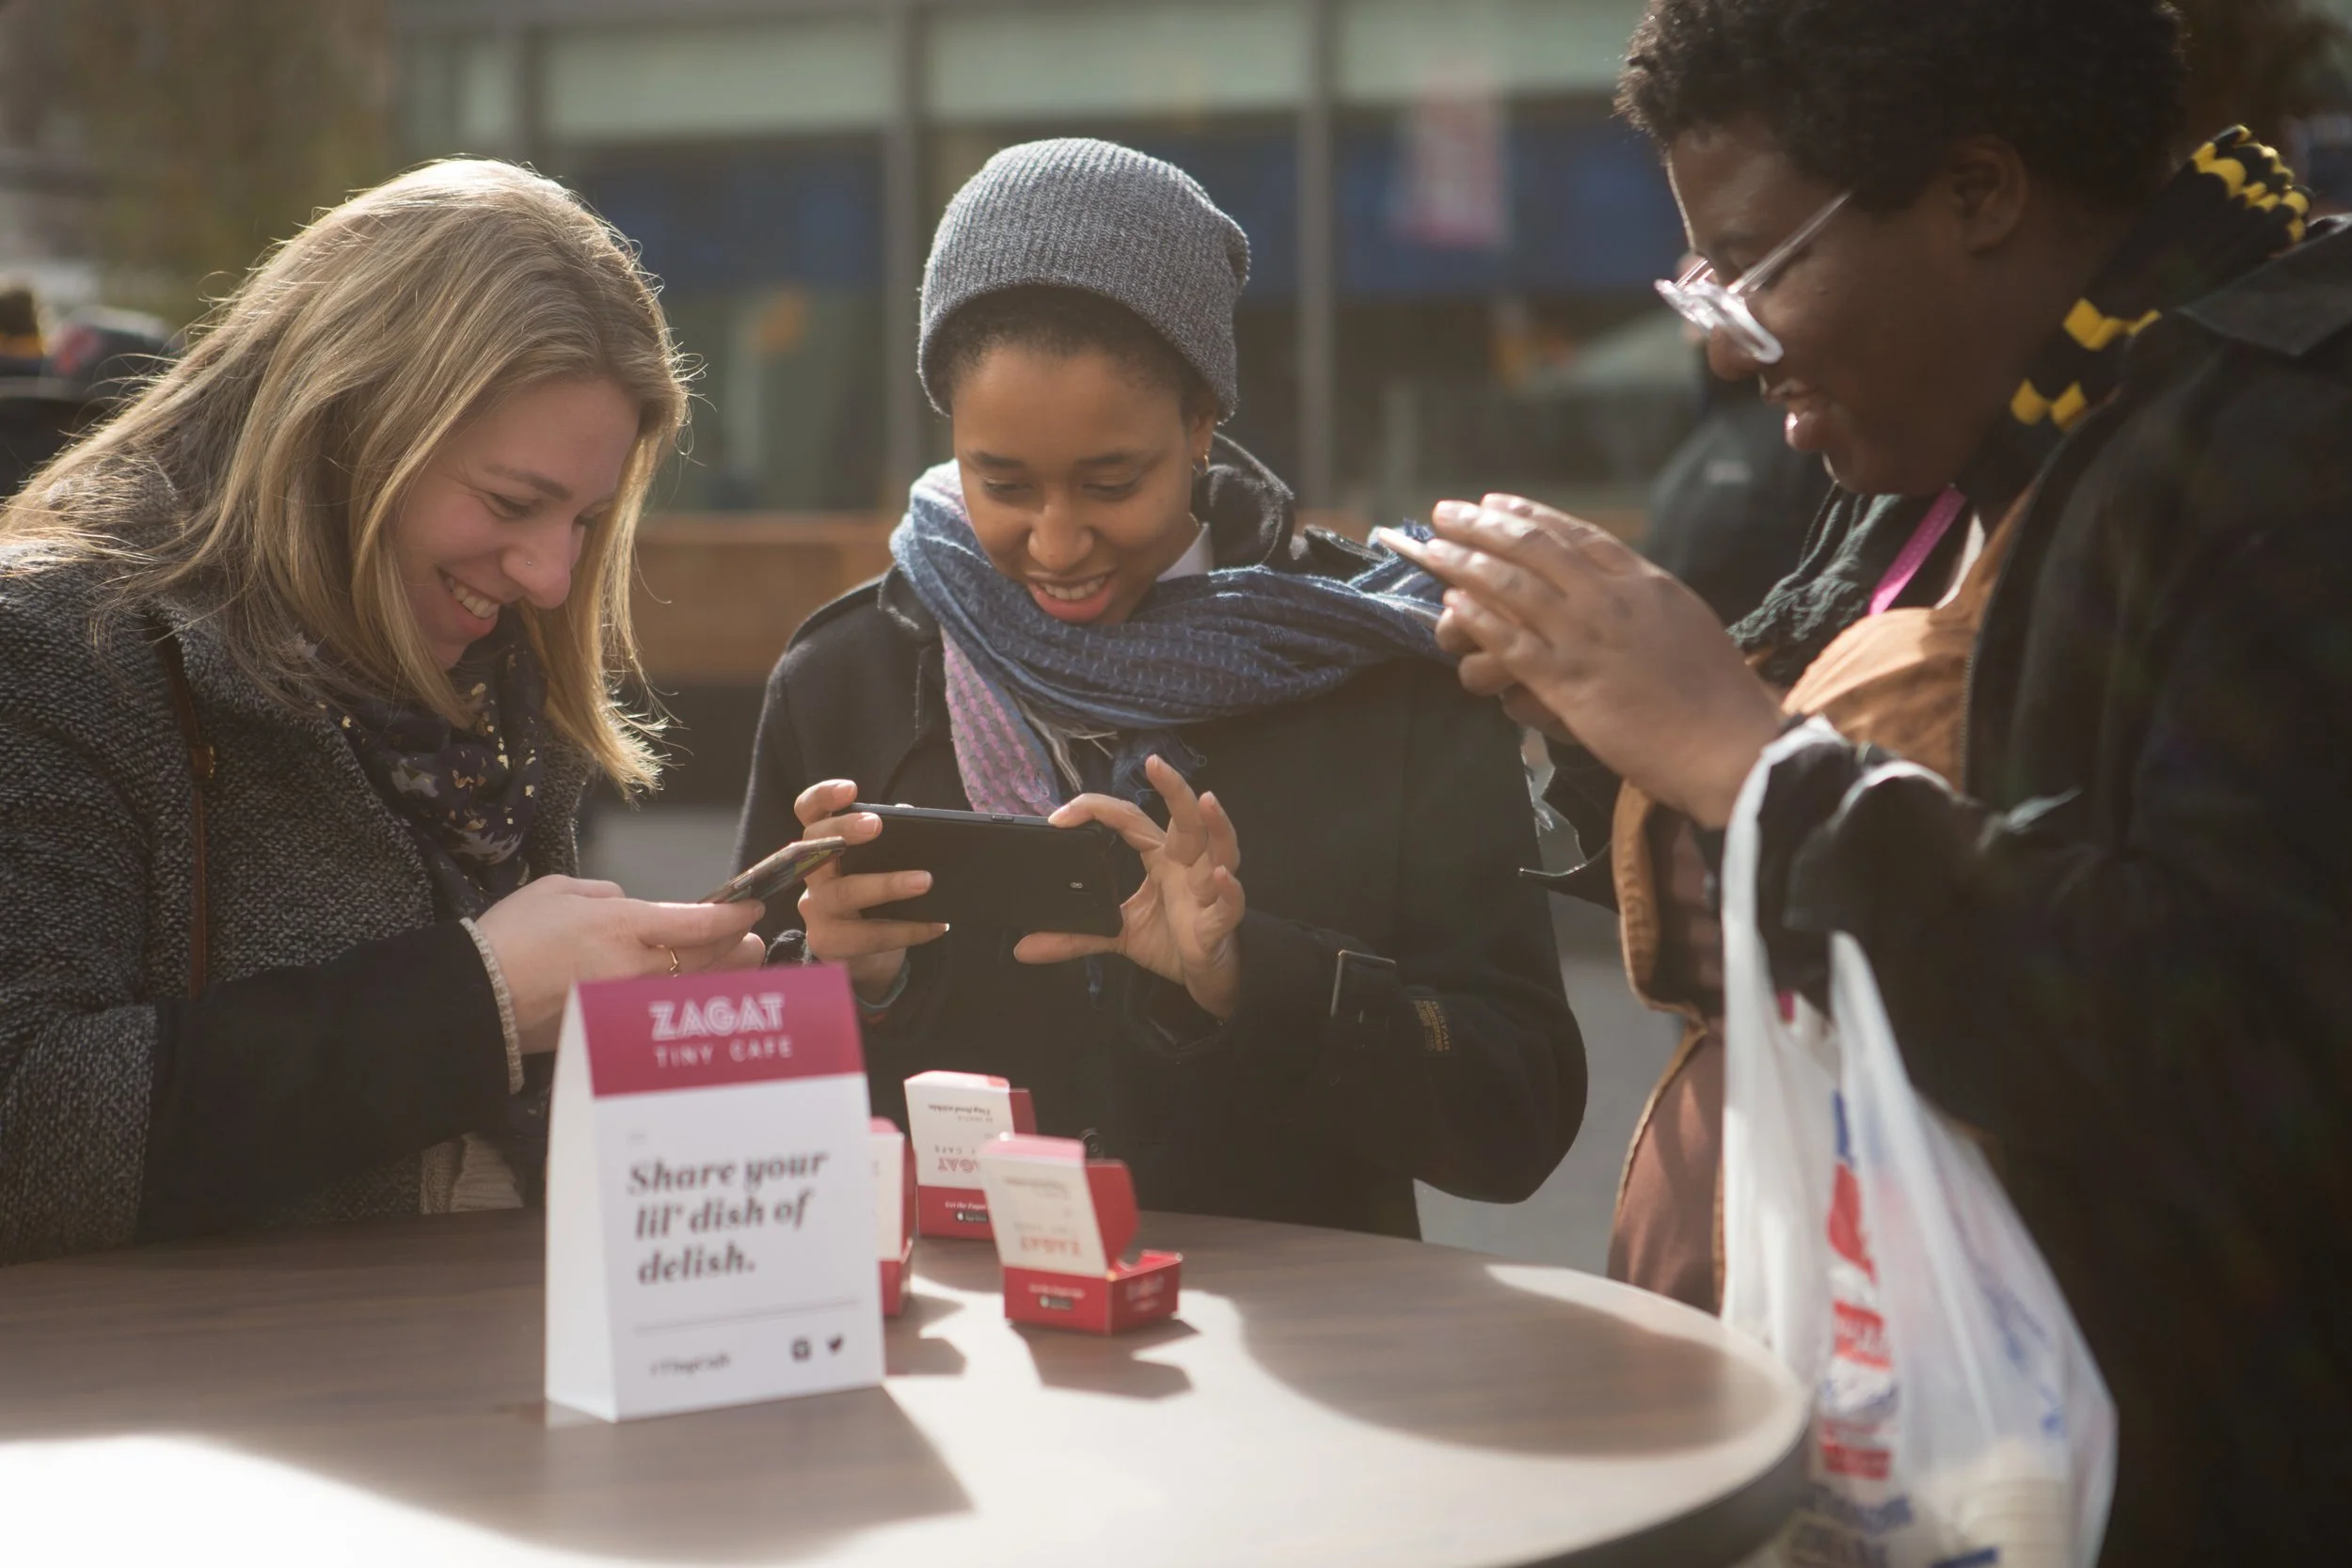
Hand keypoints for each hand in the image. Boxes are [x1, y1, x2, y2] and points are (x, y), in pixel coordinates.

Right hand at [475, 875, 766, 1051]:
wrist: (478, 997)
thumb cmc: (511, 936)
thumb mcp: (558, 891)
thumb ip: (605, 894)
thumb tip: (630, 907)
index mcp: (622, 925)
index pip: (696, 921)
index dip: (731, 915)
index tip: (751, 907)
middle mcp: (634, 966)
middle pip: (704, 957)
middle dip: (735, 946)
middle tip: (753, 939)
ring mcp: (628, 1002)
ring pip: (692, 987)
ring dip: (723, 974)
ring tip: (741, 962)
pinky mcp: (615, 1026)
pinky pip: (666, 1009)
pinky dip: (690, 998)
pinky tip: (699, 991)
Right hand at [791, 780, 947, 1003]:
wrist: (864, 956)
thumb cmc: (874, 900)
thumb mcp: (880, 866)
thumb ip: (891, 840)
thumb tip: (910, 816)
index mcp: (822, 848)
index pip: (809, 815)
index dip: (822, 798)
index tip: (851, 789)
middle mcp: (811, 876)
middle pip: (812, 847)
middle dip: (844, 831)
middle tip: (878, 824)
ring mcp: (815, 911)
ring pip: (844, 893)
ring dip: (887, 884)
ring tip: (925, 880)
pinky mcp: (829, 944)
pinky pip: (868, 936)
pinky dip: (907, 929)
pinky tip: (937, 924)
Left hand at [1013, 755, 1246, 1019]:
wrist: (1203, 976)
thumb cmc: (1172, 941)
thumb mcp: (1118, 934)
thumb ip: (1076, 936)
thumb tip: (1024, 948)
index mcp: (1162, 859)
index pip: (1131, 821)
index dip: (1098, 810)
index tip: (1060, 817)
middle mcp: (1188, 866)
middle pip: (1186, 820)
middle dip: (1175, 789)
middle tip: (1155, 763)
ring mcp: (1208, 892)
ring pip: (1221, 849)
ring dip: (1216, 826)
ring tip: (1207, 801)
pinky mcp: (1219, 923)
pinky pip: (1229, 902)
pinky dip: (1228, 889)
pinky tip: (1220, 876)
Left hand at [1380, 495, 1783, 827]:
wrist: (1731, 743)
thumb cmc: (1716, 697)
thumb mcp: (1685, 626)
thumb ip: (1646, 604)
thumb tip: (1617, 593)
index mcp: (1646, 582)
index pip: (1578, 535)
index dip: (1529, 515)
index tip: (1495, 502)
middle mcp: (1613, 599)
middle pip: (1535, 547)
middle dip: (1483, 525)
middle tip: (1446, 513)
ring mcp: (1589, 638)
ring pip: (1513, 587)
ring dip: (1465, 563)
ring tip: (1432, 550)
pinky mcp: (1570, 682)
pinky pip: (1512, 643)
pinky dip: (1479, 620)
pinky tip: (1454, 607)